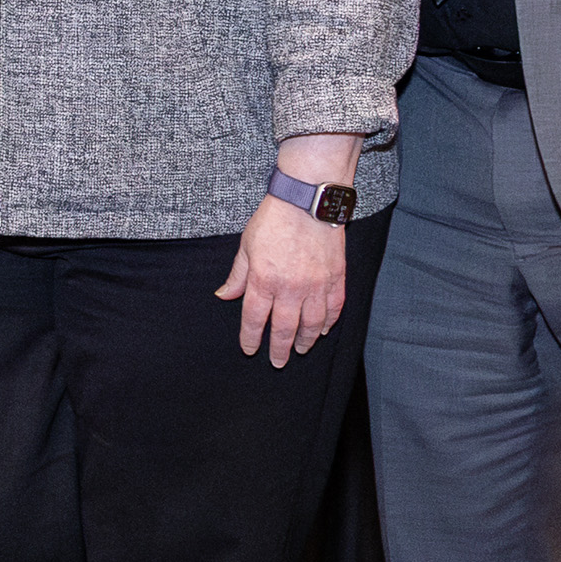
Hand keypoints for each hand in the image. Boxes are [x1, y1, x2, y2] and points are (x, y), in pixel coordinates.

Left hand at [215, 198, 349, 363]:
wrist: (307, 199)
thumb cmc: (274, 219)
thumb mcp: (246, 246)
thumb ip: (238, 275)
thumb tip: (224, 296)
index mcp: (264, 280)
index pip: (255, 319)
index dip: (251, 338)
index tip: (250, 349)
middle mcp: (291, 287)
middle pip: (284, 329)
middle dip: (279, 349)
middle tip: (277, 362)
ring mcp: (316, 284)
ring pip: (312, 324)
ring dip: (305, 341)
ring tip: (300, 350)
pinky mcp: (336, 277)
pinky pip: (334, 309)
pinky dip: (328, 323)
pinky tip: (321, 330)